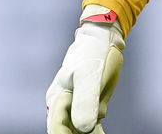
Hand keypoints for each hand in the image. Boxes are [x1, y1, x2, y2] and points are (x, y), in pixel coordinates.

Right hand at [46, 5, 125, 133]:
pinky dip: (96, 131)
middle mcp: (64, 105)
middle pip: (67, 131)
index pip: (58, 128)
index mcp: (57, 98)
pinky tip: (102, 133)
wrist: (105, 38)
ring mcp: (77, 105)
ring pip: (80, 130)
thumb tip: (83, 129)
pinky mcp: (90, 105)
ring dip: (89, 133)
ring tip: (100, 133)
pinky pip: (91, 123)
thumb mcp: (90, 75)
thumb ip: (85, 101)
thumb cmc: (94, 52)